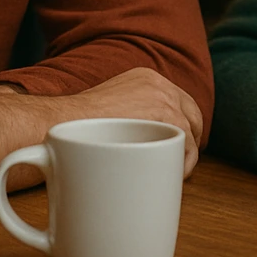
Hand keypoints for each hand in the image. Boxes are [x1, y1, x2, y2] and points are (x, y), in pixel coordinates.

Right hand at [41, 68, 202, 175]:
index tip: (174, 145)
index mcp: (146, 79)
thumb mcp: (108, 109)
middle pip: (192, 114)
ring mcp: (166, 99)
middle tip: (180, 163)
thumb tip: (134, 142)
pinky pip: (188, 145)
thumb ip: (128, 116)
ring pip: (192, 131)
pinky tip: (168, 177)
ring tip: (171, 175)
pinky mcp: (170, 117)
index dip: (180, 126)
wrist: (63, 123)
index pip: (177, 102)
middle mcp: (160, 84)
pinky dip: (184, 164)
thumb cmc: (76, 126)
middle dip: (191, 140)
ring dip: (186, 156)